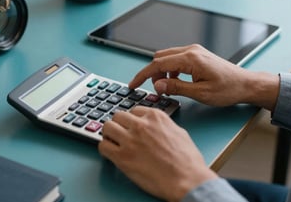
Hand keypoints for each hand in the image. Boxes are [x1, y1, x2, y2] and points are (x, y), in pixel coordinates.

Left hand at [98, 106, 217, 201]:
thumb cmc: (187, 160)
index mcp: (155, 117)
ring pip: (107, 127)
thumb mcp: (179, 132)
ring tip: (113, 142)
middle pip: (118, 116)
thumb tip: (155, 128)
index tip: (130, 125)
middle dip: (118, 124)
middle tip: (120, 133)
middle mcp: (141, 125)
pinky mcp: (122, 157)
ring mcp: (130, 140)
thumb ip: (163, 126)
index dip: (131, 120)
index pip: (133, 110)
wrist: (188, 180)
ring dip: (109, 134)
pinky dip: (105, 149)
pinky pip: (103, 146)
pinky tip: (111, 153)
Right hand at [129, 44, 278, 110]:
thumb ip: (176, 87)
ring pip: (167, 58)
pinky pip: (176, 59)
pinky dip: (170, 70)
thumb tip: (157, 85)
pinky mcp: (196, 55)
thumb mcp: (200, 93)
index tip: (133, 84)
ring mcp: (194, 51)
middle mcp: (191, 51)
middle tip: (155, 89)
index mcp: (190, 58)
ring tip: (167, 87)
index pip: (158, 64)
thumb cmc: (227, 89)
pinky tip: (176, 81)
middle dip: (153, 73)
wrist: (245, 84)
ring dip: (162, 72)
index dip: (143, 75)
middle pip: (160, 58)